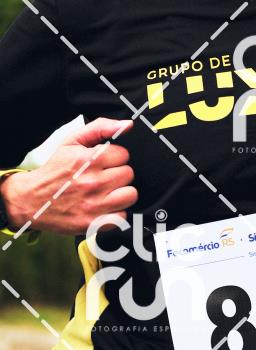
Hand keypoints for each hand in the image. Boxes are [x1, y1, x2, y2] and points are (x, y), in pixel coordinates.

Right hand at [1, 118, 137, 234]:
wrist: (31, 200)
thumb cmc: (54, 171)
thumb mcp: (72, 142)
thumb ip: (100, 128)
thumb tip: (127, 125)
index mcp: (88, 160)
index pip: (123, 154)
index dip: (114, 157)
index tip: (104, 162)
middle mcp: (93, 182)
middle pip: (128, 174)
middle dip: (117, 174)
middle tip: (103, 177)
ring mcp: (94, 204)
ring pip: (130, 194)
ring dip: (121, 193)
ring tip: (107, 191)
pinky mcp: (94, 223)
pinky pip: (122, 216)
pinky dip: (116, 212)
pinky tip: (104, 206)